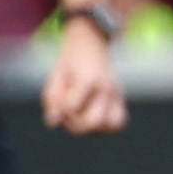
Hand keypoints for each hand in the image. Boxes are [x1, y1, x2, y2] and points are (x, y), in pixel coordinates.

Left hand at [41, 18, 126, 134]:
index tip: (59, 103)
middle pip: (94, 122)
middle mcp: (106, 88)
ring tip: (82, 119)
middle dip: (76, 125)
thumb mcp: (54, 76)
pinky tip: (91, 118)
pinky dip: (105, 128)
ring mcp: (116, 94)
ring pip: (111, 126)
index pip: (72, 108)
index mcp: (88, 80)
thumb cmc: (69, 62)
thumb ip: (52, 100)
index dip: (62, 110)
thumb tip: (53, 124)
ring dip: (92, 129)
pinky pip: (118, 123)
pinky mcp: (120, 99)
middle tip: (69, 115)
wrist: (91, 44)